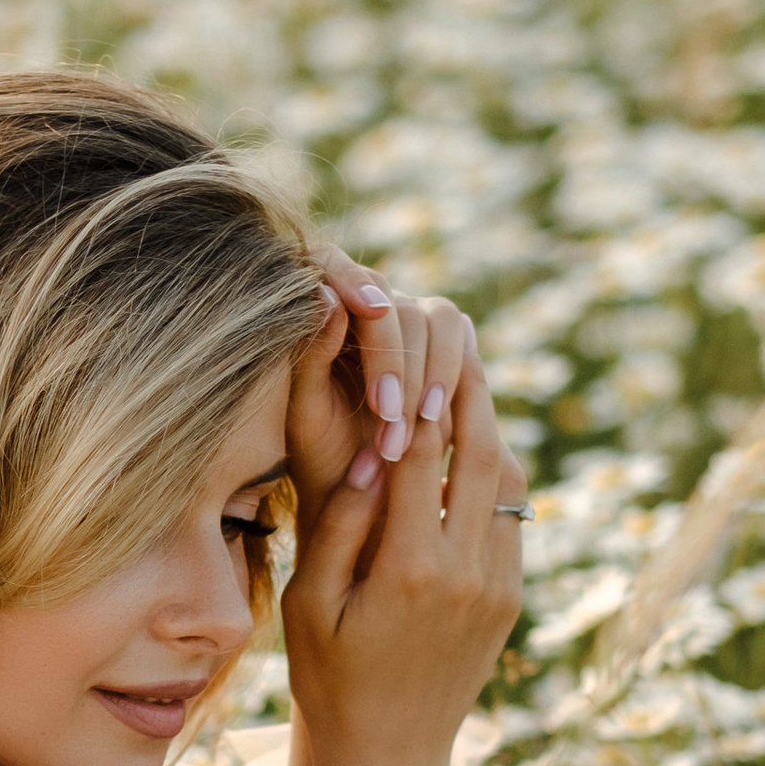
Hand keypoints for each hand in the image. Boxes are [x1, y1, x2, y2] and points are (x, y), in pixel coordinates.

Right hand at [278, 343, 528, 765]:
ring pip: (508, 483)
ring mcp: (497, 587)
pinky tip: (471, 447)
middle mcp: (466, 574)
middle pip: (481, 455)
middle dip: (469, 393)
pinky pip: (512, 518)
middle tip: (456, 339)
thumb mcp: (309, 605)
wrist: (391, 753)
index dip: (419, 397)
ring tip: (467, 382)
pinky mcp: (511, 598)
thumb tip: (366, 451)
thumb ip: (337, 526)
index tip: (412, 347)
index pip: (420, 458)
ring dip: (490, 428)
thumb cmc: (329, 678)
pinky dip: (495, 474)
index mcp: (408, 572)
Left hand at [286, 246, 484, 547]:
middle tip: (388, 414)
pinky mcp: (443, 350)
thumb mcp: (303, 415)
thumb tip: (325, 295)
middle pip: (394, 300)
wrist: (357, 500)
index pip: (334, 265)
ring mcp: (410, 325)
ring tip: (418, 424)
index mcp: (318, 312)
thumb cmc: (317, 458)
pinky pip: (460, 344)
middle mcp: (365, 308)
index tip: (371, 311)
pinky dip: (453, 378)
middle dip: (395, 359)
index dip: (356, 280)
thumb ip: (310, 356)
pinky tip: (440, 419)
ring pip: (435, 316)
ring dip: (431, 369)